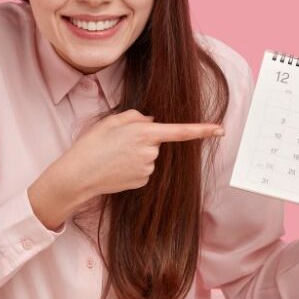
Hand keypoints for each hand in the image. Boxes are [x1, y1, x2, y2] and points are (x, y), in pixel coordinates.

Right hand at [29, 110, 223, 229]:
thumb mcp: (111, 121)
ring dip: (136, 154)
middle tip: (117, 142)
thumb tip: (152, 123)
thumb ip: (136, 117)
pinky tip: (116, 168)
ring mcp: (147, 169)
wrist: (78, 175)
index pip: (180, 131)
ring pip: (150, 156)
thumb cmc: (91, 145)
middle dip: (142, 139)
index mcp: (144, 132)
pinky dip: (132, 167)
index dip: (202, 130)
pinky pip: (144, 170)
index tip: (220, 129)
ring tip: (113, 155)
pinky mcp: (142, 182)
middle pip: (156, 141)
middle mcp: (150, 152)